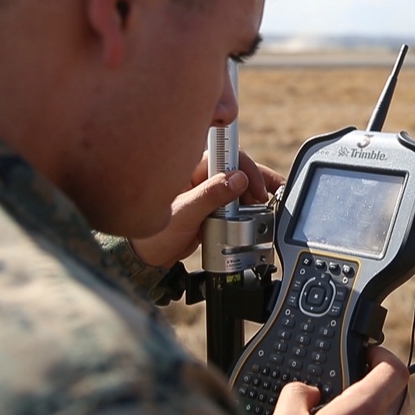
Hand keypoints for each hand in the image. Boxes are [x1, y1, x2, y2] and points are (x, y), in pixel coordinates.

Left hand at [129, 150, 284, 267]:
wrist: (148, 259)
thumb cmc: (156, 234)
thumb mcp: (184, 213)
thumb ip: (211, 195)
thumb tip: (238, 179)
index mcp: (191, 168)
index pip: (227, 155)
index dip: (246, 168)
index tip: (258, 187)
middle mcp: (203, 176)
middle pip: (238, 169)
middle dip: (256, 182)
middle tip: (267, 201)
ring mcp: (210, 192)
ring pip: (240, 186)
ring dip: (254, 196)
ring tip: (265, 209)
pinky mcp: (214, 208)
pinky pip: (236, 203)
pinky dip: (249, 208)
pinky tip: (257, 215)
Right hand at [260, 345, 409, 414]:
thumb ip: (298, 394)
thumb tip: (306, 390)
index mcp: (364, 413)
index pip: (396, 370)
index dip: (384, 354)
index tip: (368, 353)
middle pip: (401, 393)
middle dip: (382, 381)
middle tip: (356, 379)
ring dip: (379, 409)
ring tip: (347, 412)